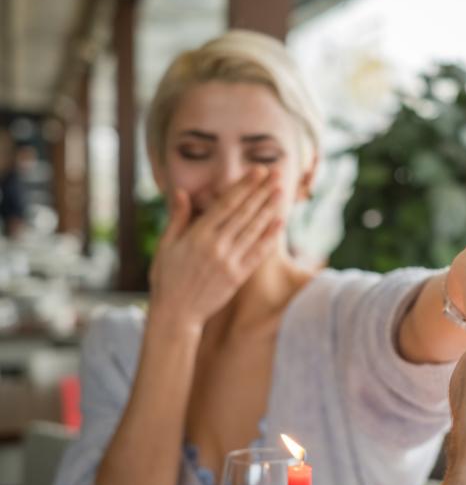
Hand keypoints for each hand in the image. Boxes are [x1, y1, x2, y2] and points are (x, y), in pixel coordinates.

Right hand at [149, 168, 282, 326]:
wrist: (176, 313)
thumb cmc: (167, 277)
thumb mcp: (166, 245)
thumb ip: (178, 217)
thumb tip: (180, 190)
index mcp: (198, 235)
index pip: (226, 204)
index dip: (244, 186)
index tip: (258, 172)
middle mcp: (216, 246)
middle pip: (244, 213)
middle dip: (261, 192)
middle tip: (275, 174)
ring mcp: (229, 262)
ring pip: (253, 230)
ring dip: (269, 209)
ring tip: (280, 192)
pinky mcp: (238, 276)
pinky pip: (258, 253)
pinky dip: (270, 237)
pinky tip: (280, 222)